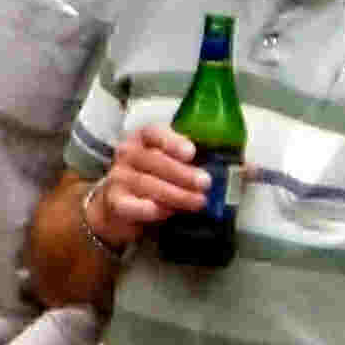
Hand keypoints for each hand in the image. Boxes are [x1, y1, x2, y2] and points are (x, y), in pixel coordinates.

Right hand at [92, 125, 209, 244]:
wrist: (120, 206)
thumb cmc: (154, 179)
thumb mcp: (172, 164)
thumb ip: (194, 162)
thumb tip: (230, 167)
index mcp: (144, 138)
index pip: (153, 132)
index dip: (172, 141)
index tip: (191, 153)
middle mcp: (128, 154)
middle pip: (153, 159)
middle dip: (182, 173)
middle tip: (205, 183)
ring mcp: (118, 177)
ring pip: (145, 183)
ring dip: (174, 194)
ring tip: (197, 201)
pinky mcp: (114, 201)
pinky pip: (129, 204)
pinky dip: (147, 209)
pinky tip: (164, 212)